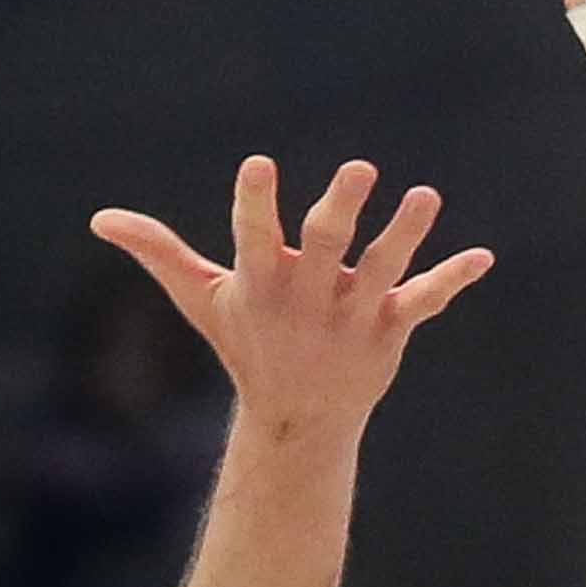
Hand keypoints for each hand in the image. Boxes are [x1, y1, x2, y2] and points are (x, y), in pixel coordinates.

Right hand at [84, 153, 491, 453]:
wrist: (297, 420)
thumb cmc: (247, 344)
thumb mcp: (201, 300)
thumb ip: (158, 252)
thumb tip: (101, 219)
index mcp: (262, 284)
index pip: (254, 237)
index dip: (254, 204)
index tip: (259, 166)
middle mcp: (308, 297)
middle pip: (325, 245)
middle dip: (341, 209)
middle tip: (361, 167)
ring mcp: (352, 314)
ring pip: (383, 269)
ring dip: (406, 234)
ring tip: (427, 197)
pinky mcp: (389, 328)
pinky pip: (425, 301)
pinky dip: (453, 280)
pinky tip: (484, 258)